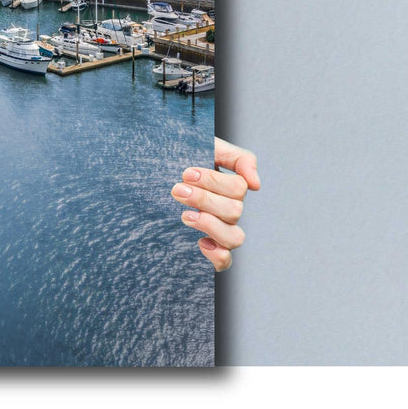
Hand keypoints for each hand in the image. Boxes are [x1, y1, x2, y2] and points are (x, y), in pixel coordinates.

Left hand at [172, 137, 259, 271]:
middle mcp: (228, 210)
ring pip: (235, 238)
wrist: (151, 171)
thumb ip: (238, 158)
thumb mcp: (208, 147)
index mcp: (230, 187)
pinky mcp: (208, 247)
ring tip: (184, 215)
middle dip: (204, 199)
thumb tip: (256, 185)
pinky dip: (218, 255)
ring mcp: (219, 230)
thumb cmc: (181, 157)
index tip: (186, 173)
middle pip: (234, 211)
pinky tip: (200, 242)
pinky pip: (225, 261)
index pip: (238, 188)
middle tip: (177, 190)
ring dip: (210, 225)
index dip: (213, 182)